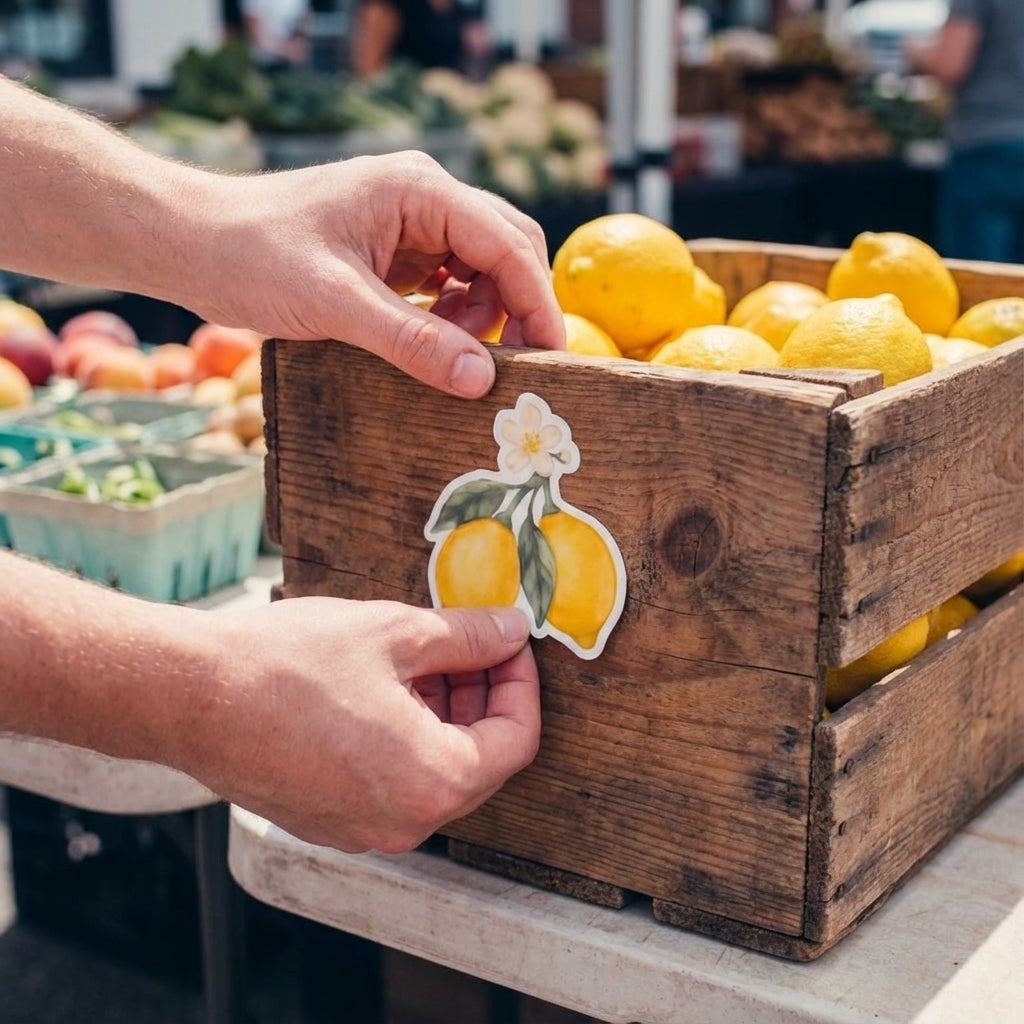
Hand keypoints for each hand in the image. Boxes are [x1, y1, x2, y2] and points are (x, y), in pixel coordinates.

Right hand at [190, 598, 539, 851]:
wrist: (190, 697)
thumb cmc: (288, 665)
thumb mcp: (396, 633)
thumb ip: (469, 636)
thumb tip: (511, 631)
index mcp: (433, 782)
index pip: (516, 740)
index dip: (521, 684)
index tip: (509, 644)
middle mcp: (405, 823)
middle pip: (479, 760)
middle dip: (482, 698)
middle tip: (470, 645)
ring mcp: (364, 829)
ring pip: (434, 772)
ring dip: (444, 716)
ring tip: (423, 659)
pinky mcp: (330, 821)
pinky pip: (393, 784)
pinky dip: (406, 739)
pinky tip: (384, 689)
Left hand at [194, 152, 565, 397]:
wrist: (188, 242)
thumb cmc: (251, 255)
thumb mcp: (336, 304)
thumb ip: (412, 341)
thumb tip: (481, 381)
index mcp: (418, 190)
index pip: (506, 242)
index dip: (537, 300)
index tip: (551, 357)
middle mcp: (422, 197)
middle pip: (504, 249)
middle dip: (516, 306)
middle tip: (516, 367)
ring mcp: (408, 222)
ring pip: (480, 268)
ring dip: (483, 314)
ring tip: (457, 356)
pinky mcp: (392, 249)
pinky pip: (447, 282)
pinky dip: (453, 316)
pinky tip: (433, 341)